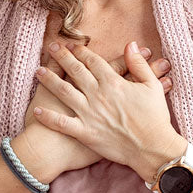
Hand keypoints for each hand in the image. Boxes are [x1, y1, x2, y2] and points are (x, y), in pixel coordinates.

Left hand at [23, 44, 171, 173]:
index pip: (92, 61)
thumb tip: (131, 44)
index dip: (81, 51)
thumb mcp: (152, 86)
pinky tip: (37, 110)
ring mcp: (89, 114)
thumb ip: (139, 64)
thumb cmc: (155, 118)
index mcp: (113, 82)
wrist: (152, 148)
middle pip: (75, 71)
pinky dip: (48, 117)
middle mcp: (97, 95)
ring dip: (49, 80)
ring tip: (38, 71)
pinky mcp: (85, 132)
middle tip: (51, 48)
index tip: (72, 45)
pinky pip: (62, 123)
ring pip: (64, 92)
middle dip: (62, 57)